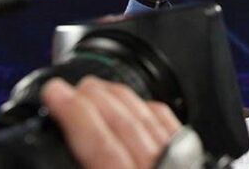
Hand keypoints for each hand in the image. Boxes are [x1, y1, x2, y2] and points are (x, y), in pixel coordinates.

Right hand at [42, 76, 181, 168]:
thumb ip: (79, 164)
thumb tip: (63, 139)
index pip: (99, 145)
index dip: (74, 114)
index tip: (54, 92)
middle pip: (125, 125)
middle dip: (93, 98)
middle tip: (69, 86)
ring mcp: (179, 165)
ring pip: (148, 120)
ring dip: (119, 99)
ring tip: (95, 89)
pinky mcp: (194, 164)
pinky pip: (172, 129)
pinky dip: (150, 111)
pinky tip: (137, 104)